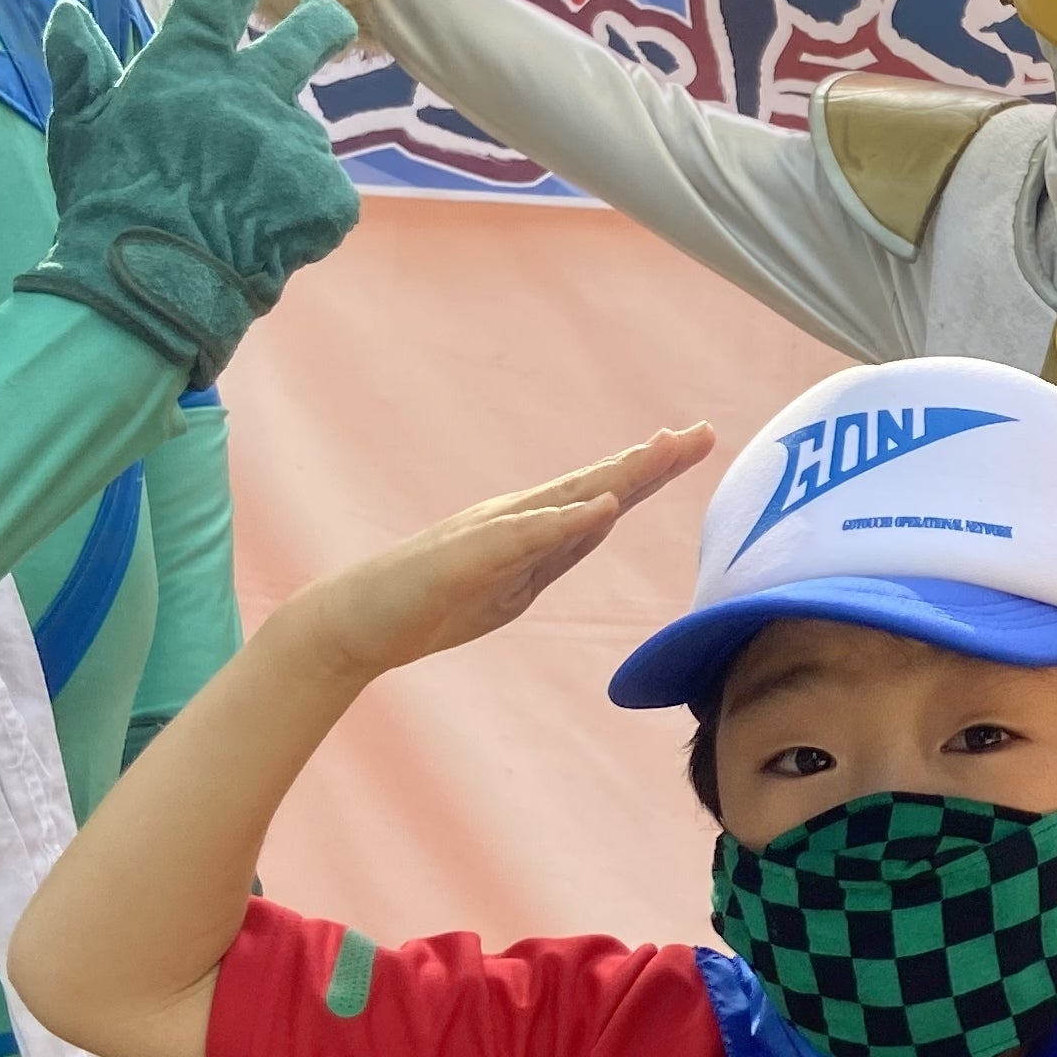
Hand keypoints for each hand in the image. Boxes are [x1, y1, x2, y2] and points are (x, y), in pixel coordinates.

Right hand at [22, 0, 365, 382]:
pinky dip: (305, 220)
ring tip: (239, 211)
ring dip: (285, 160)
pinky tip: (267, 244)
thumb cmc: (104, 209)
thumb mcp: (77, 133)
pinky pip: (326, 199)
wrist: (146, 292)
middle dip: (324, 22)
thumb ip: (80, 69)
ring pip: (306, 136)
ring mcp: (293, 142)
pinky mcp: (328, 196)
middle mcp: (248, 91)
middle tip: (327, 24)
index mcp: (185, 68)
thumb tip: (67, 13)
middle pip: (313, 33)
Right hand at [274, 428, 716, 685]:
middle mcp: (515, 520)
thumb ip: (552, 552)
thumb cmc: (426, 606)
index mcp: (529, 533)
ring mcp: (490, 535)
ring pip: (566, 500)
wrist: (353, 623)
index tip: (692, 445)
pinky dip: (566, 521)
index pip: (602, 498)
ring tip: (664, 451)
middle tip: (702, 434)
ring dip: (618, 476)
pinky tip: (602, 506)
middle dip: (651, 462)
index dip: (648, 473)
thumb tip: (598, 521)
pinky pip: (524, 538)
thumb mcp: (509, 586)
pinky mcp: (466, 557)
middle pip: (595, 486)